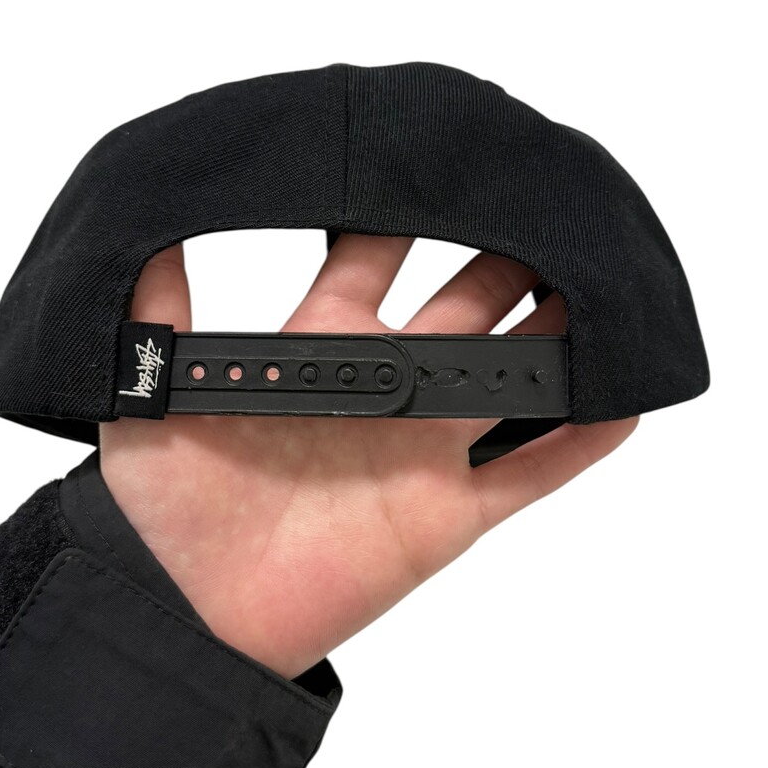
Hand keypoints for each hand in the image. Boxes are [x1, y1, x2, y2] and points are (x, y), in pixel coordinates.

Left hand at [99, 235, 637, 679]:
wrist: (190, 614)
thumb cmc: (166, 505)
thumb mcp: (150, 398)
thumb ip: (155, 314)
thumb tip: (140, 223)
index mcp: (320, 346)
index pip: (371, 253)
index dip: (399, 208)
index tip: (433, 153)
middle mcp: (384, 385)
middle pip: (465, 300)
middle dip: (504, 253)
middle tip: (544, 202)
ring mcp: (423, 449)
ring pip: (512, 374)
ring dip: (557, 332)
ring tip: (603, 280)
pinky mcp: (448, 516)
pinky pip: (533, 475)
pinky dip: (583, 441)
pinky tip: (626, 399)